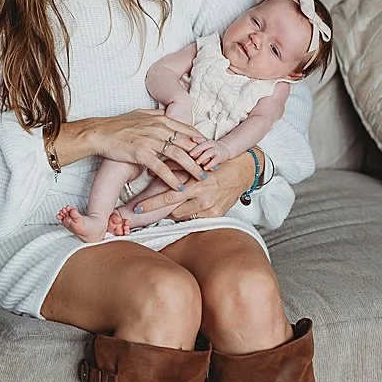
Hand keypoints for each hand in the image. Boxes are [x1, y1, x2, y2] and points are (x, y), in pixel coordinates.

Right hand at [86, 109, 206, 191]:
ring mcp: (151, 141)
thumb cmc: (118, 125)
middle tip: (212, 166)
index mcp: (161, 119)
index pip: (187, 130)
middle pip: (187, 143)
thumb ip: (156, 117)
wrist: (100, 132)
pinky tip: (179, 186)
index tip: (209, 150)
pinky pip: (161, 168)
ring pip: (178, 156)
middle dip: (201, 156)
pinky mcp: (141, 153)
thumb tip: (165, 116)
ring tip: (201, 178)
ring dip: (191, 168)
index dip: (200, 141)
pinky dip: (171, 178)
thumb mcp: (141, 115)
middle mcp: (159, 128)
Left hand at [126, 148, 254, 225]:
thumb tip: (152, 169)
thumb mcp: (197, 162)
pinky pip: (195, 218)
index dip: (151, 204)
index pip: (169, 197)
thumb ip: (175, 168)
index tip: (137, 208)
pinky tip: (193, 204)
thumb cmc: (218, 164)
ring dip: (178, 210)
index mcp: (198, 185)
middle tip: (155, 206)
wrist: (245, 171)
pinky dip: (190, 212)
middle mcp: (205, 200)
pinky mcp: (216, 217)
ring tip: (181, 200)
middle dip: (165, 208)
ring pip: (183, 216)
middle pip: (174, 212)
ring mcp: (211, 210)